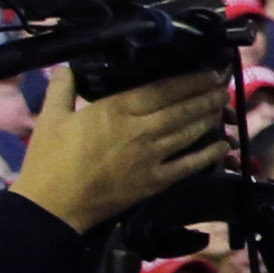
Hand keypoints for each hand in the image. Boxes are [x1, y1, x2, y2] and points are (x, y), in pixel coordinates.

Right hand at [14, 65, 232, 233]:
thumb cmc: (48, 159)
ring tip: (224, 107)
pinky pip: (189, 165)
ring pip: (189, 132)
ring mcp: (151, 157)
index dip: (190, 80)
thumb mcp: (50, 117)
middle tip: (224, 85)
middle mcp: (140, 130)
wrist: (52, 205)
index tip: (209, 72)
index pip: (163, 89)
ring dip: (210, 118)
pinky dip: (208, 155)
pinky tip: (223, 146)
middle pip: (182, 109)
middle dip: (206, 96)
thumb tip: (66, 66)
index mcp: (116, 110)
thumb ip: (62, 89)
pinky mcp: (155, 182)